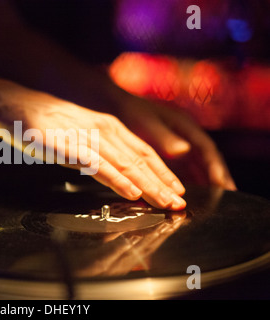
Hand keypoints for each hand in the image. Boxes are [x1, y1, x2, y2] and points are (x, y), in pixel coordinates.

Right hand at [0, 87, 186, 209]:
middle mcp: (104, 129)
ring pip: (125, 163)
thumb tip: (119, 172)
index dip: (163, 172)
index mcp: (109, 126)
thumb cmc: (48, 123)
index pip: (143, 152)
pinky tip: (131, 191)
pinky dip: (117, 179)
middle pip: (140, 159)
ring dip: (148, 184)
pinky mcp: (68, 145)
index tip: (178, 191)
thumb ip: (100, 150)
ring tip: (165, 203)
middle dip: (163, 183)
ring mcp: (86, 136)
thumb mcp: (81, 134)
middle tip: (179, 204)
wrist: (16, 106)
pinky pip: (97, 165)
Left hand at [117, 95, 235, 190]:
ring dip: (203, 183)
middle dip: (217, 177)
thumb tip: (183, 150)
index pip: (206, 149)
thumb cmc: (130, 111)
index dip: (215, 166)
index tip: (222, 183)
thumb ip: (164, 136)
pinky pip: (179, 171)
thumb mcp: (146, 122)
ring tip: (211, 202)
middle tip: (227, 197)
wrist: (115, 105)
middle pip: (206, 159)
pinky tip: (185, 197)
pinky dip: (184, 183)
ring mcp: (176, 146)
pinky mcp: (165, 154)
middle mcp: (184, 136)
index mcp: (184, 126)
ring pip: (195, 167)